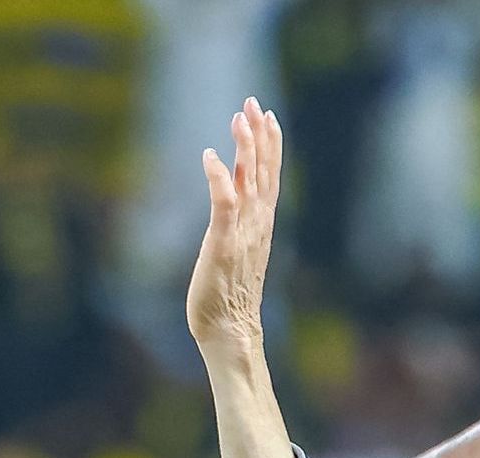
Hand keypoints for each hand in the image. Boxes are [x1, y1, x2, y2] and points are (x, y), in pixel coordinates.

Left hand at [186, 100, 281, 363]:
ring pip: (249, 180)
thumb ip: (237, 226)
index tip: (266, 116)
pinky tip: (210, 155)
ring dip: (246, 147)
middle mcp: (257, 224)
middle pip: (263, 170)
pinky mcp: (224, 243)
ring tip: (240, 116)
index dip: (269, 145)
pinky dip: (219, 177)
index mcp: (261, 225)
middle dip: (259, 135)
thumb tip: (231, 203)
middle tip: (253, 103)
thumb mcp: (236, 253)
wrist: (230, 332)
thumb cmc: (228, 300)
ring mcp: (243, 233)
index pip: (269, 176)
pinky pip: (224, 202)